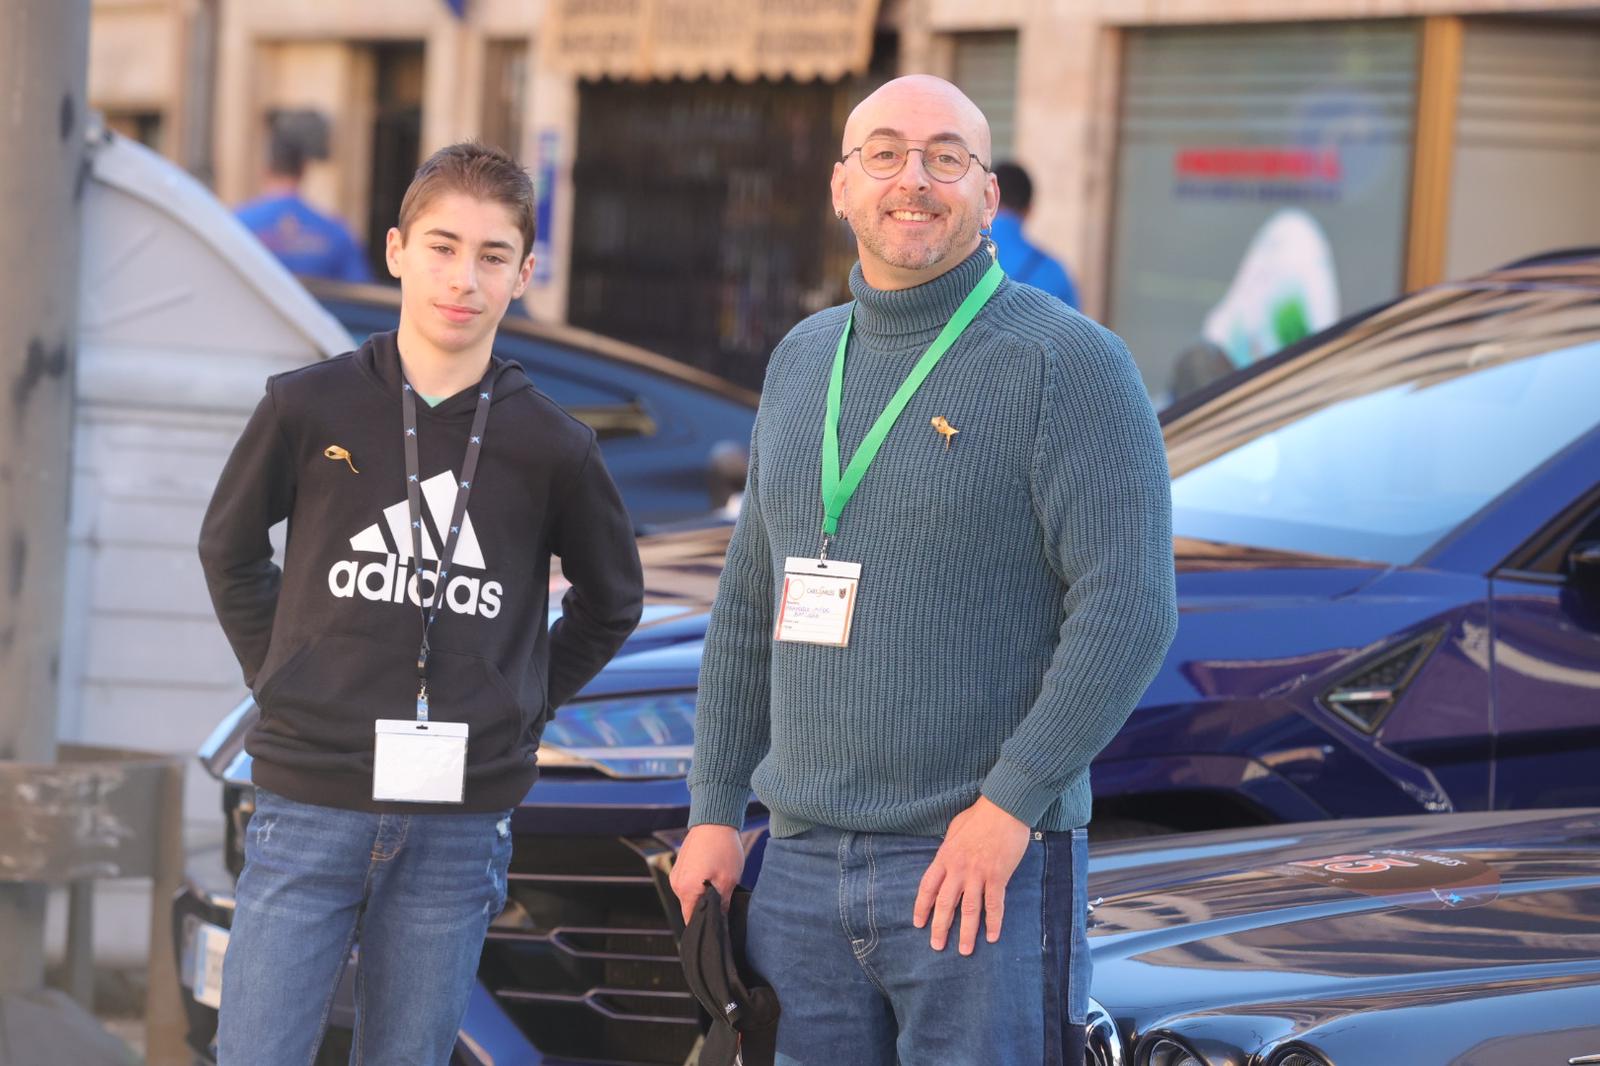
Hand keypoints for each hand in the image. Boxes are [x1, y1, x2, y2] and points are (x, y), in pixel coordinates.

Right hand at [669, 824, 745, 924]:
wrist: (714, 821)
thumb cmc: (722, 848)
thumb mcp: (728, 880)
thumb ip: (722, 904)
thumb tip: (720, 919)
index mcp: (686, 890)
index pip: (691, 919)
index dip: (704, 924)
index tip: (717, 923)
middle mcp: (676, 884)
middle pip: (690, 907)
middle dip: (705, 907)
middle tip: (723, 899)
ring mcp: (676, 873)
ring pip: (690, 895)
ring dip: (703, 893)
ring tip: (719, 881)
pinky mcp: (680, 865)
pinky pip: (688, 882)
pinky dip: (699, 882)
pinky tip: (712, 872)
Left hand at [913, 796, 1031, 954]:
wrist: (1004, 808)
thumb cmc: (979, 815)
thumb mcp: (954, 830)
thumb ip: (949, 849)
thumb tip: (946, 861)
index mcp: (945, 857)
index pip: (928, 887)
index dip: (922, 907)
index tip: (918, 923)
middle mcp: (958, 869)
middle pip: (945, 904)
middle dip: (940, 927)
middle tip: (937, 946)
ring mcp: (978, 874)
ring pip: (969, 910)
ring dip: (967, 932)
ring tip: (964, 950)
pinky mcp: (998, 876)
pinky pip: (994, 905)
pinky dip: (994, 922)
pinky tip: (992, 936)